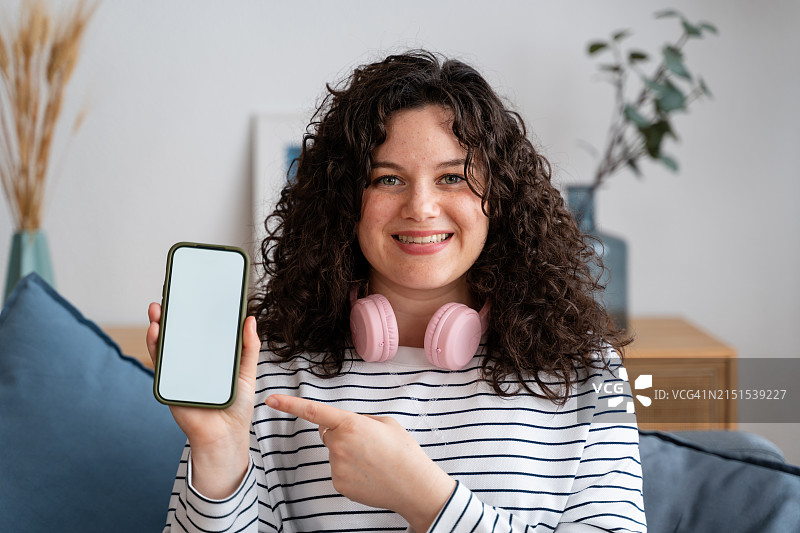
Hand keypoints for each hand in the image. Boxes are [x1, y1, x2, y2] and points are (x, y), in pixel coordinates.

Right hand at [147, 302, 259, 497]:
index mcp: (210, 356)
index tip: (191, 292)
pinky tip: (155, 331)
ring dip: (158, 325)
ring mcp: (178, 372)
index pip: (200, 330)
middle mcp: (192, 362)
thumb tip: (250, 319)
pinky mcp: (169, 384)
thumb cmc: (236, 405)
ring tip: (157, 310)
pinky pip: (159, 362)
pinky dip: (155, 345)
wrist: (225, 435)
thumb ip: (249, 347)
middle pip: (179, 333)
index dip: (194, 311)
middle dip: (171, 314)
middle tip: (168, 295)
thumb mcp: (246, 371)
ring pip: (166, 344)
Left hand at [266, 394, 455, 531]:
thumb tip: (348, 426)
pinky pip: (339, 470)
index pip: (313, 411)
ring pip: (335, 453)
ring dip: (349, 454)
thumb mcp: (385, 423)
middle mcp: (339, 444)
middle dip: (342, 434)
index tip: (270, 399)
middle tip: (368, 443)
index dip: (288, 404)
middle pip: (329, 433)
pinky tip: (369, 474)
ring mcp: (337, 466)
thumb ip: (360, 420)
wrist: (414, 485)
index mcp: (350, 424)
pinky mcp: (338, 483)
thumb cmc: (404, 452)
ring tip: (373, 460)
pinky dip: (351, 470)